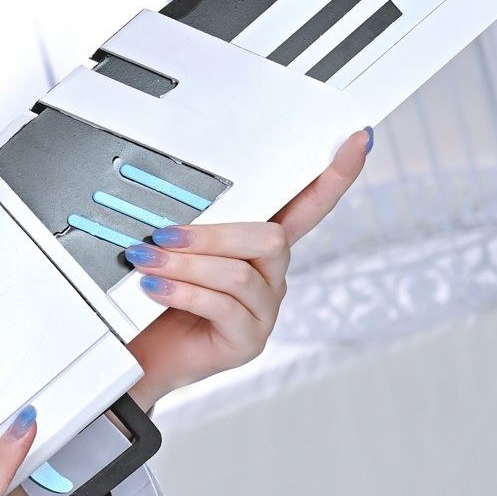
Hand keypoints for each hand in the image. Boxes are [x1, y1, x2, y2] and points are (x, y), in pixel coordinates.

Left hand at [124, 128, 371, 405]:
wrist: (139, 356)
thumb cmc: (158, 300)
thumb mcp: (174, 253)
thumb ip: (187, 226)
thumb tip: (172, 199)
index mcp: (260, 246)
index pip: (308, 205)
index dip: (335, 175)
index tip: (357, 139)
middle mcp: (272, 276)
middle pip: (271, 238)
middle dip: (213, 235)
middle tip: (163, 235)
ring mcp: (264, 310)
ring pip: (240, 274)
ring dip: (187, 265)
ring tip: (147, 262)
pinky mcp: (248, 341)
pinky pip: (223, 307)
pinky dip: (184, 292)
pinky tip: (156, 288)